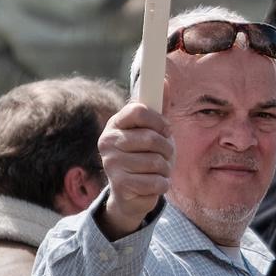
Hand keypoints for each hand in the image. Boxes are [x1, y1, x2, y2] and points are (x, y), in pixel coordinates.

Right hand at [97, 100, 173, 237]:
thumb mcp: (152, 131)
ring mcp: (111, 163)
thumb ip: (159, 109)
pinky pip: (156, 181)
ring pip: (156, 162)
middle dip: (167, 149)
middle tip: (164, 155)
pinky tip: (153, 184)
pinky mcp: (120, 184)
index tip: (166, 129)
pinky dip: (162, 184)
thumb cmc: (143, 157)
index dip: (158, 120)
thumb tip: (164, 81)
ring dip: (165, 168)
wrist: (130, 194)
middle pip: (152, 138)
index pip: (138, 110)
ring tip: (157, 170)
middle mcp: (108, 141)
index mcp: (115, 124)